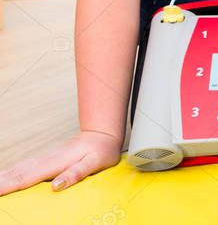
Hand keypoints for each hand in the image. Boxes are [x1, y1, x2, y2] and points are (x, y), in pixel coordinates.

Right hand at [0, 130, 121, 195]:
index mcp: (55, 164)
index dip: (9, 185)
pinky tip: (3, 177)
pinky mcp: (45, 159)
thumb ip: (76, 174)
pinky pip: (23, 167)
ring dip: (3, 177)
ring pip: (18, 169)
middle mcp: (46, 160)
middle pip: (18, 173)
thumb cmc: (101, 151)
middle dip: (1, 182)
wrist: (102, 135)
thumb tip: (56, 186)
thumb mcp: (95, 163)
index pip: (27, 178)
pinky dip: (10, 173)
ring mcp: (44, 158)